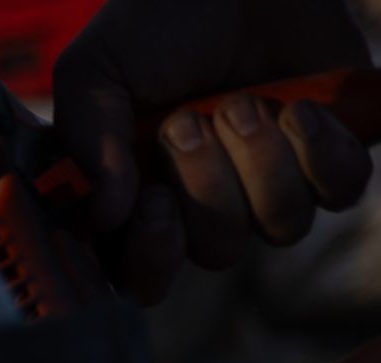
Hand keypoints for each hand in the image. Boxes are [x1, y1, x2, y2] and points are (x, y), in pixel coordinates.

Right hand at [54, 0, 373, 303]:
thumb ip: (86, 142)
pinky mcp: (329, 158)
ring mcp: (269, 185)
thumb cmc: (157, 21)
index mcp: (139, 198)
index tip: (153, 203)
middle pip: (217, 252)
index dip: (151, 258)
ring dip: (264, 164)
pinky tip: (302, 109)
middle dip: (208, 187)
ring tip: (245, 101)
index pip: (141, 274)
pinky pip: (339, 192)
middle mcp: (205, 205)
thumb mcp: (93, 73)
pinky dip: (322, 154)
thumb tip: (103, 216)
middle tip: (189, 120)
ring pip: (281, 226)